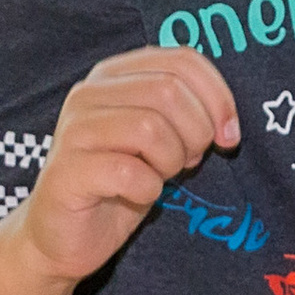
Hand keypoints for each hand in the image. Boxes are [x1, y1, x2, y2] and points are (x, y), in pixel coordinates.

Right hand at [14, 46, 238, 289]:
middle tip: (188, 160)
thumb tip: (227, 122)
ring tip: (159, 174)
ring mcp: (73, 131)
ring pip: (150, 128)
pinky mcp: (66, 172)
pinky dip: (148, 188)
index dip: (219, 98)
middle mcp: (88, 93)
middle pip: (169, 91)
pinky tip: (138, 193)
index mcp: (114, 74)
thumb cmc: (123, 180)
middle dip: (196, 132)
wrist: (67, 234)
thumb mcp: (164, 136)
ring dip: (171, 160)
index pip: (183, 60)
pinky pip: (129, 173)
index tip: (228, 135)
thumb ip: (190, 110)